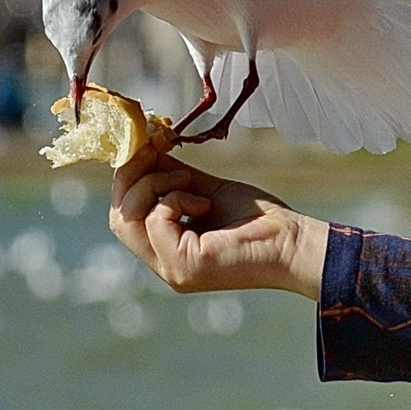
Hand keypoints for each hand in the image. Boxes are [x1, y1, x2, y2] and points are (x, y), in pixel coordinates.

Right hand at [109, 147, 327, 298]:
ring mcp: (171, 268)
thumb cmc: (257, 218)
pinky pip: (156, 219)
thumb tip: (144, 144)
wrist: (292, 240)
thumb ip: (172, 174)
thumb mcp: (204, 188)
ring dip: (153, 184)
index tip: (144, 141)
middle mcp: (163, 263)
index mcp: (166, 248)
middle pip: (118, 216)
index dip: (126, 174)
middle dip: (132, 174)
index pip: (122, 214)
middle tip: (156, 150)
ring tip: (186, 180)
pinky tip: (203, 201)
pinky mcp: (184, 266)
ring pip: (127, 217)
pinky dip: (174, 197)